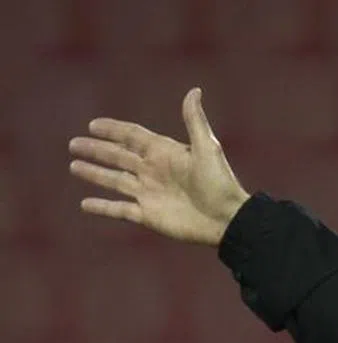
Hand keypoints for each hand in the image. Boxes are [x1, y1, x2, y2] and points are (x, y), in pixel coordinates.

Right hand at [68, 87, 249, 245]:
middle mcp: (153, 171)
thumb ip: (194, 121)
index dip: (113, 130)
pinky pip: (119, 210)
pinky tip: (84, 205)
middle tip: (74, 144)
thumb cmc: (221, 183)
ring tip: (74, 167)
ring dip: (94, 174)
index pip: (132, 137)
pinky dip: (102, 207)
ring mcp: (149, 193)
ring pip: (114, 181)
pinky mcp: (148, 215)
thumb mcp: (208, 148)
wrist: (227, 219)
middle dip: (97, 150)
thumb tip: (194, 90)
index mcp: (164, 153)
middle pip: (118, 157)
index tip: (93, 125)